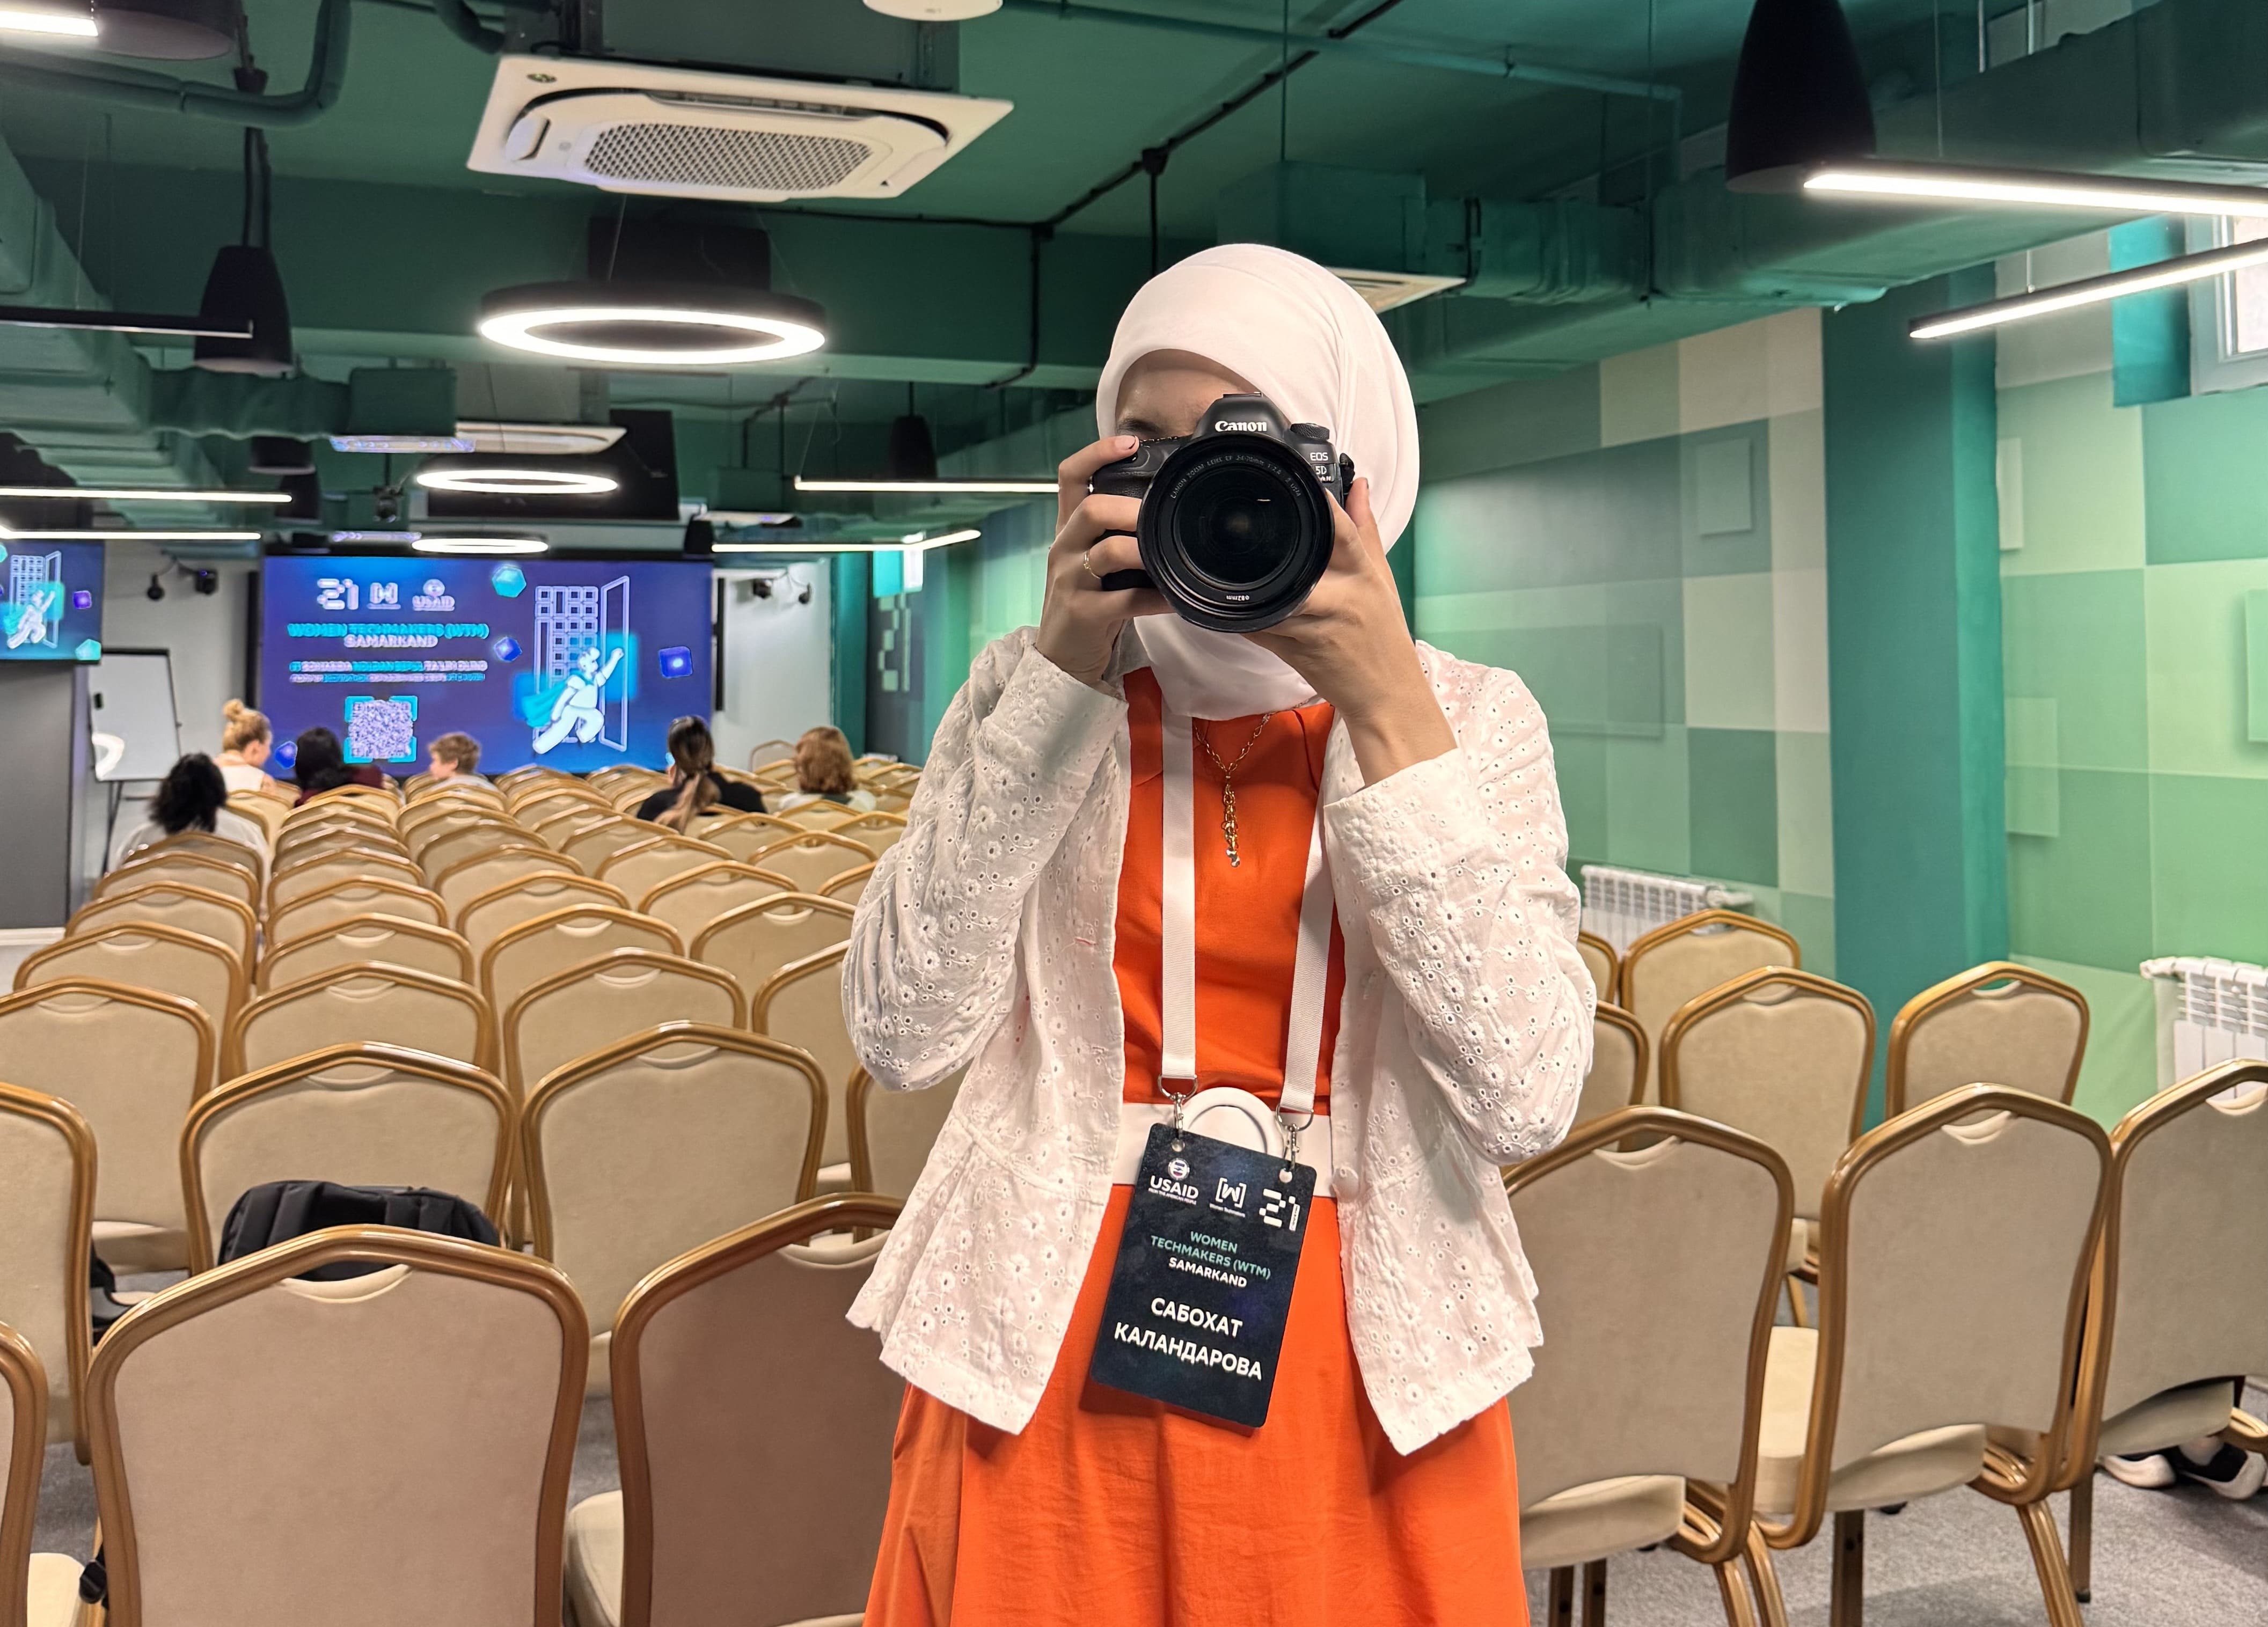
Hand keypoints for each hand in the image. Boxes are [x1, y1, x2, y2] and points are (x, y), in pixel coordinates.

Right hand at [1033, 436, 1170, 689]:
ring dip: (1146, 550)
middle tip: (1159, 514)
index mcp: (1068, 529)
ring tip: (1171, 554)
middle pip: (1091, 509)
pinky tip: (1178, 597)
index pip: (1069, 476)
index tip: (1129, 441)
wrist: (1063, 657)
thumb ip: (1119, 533)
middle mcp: (1064, 548)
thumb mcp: (1097, 561)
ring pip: (1107, 552)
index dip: (1096, 453)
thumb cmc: (1090, 602)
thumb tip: (1166, 509)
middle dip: (1131, 508)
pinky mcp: (1083, 613)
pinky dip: (1157, 597)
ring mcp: (1070, 581)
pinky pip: (1126, 599)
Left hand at [1246, 477, 1454, 783]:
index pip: (1341, 533)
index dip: (1322, 508)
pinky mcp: (1288, 648)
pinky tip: (1223, 595)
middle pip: (1293, 564)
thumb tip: (1357, 483)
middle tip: (1240, 521)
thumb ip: (1365, 530)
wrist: (1384, 695)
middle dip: (1269, 546)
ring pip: (1265, 595)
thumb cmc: (1384, 635)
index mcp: (1361, 575)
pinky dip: (1236, 610)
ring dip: (1242, 579)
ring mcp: (1308, 625)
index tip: (1301, 486)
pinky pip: (1252, 623)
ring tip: (1217, 555)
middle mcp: (1335, 597)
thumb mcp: (1381, 578)